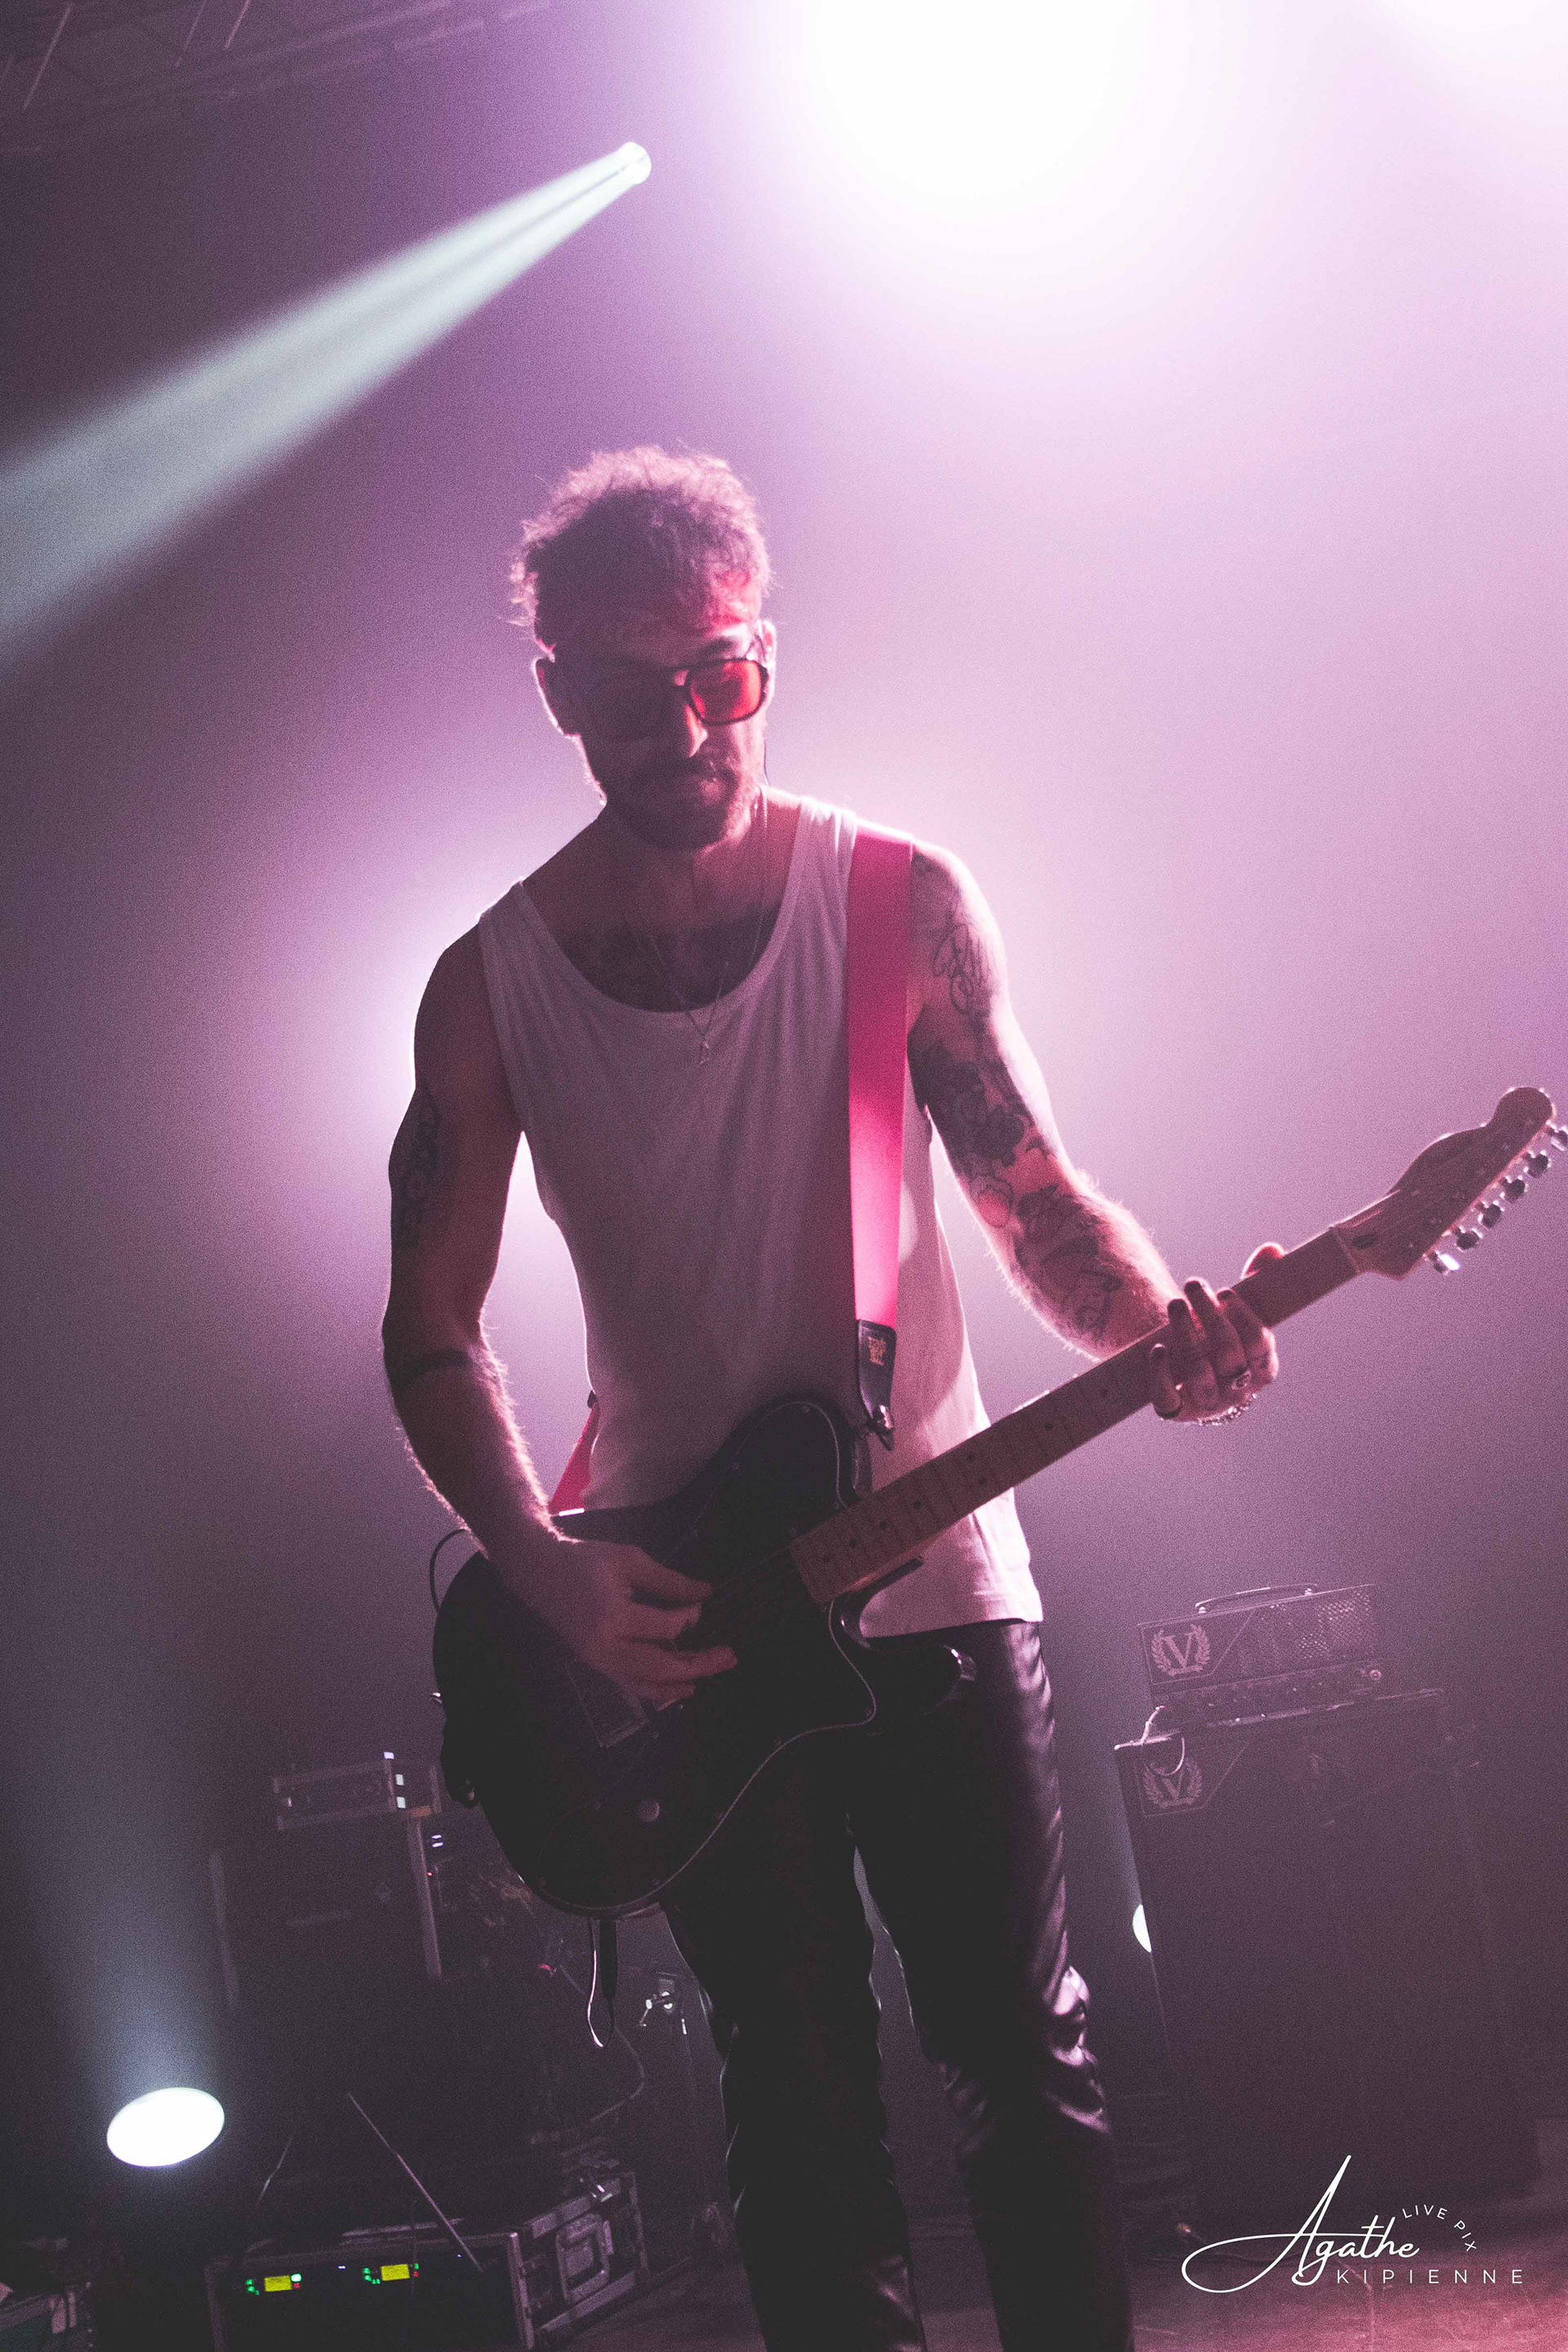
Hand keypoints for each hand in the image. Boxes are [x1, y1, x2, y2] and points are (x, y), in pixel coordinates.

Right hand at [516, 1533, 736, 1702]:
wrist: (541, 1573)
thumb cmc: (585, 1560)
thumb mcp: (629, 1560)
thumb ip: (668, 1580)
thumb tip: (705, 1592)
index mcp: (613, 1617)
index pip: (664, 1628)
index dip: (688, 1618)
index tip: (700, 1605)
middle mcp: (605, 1647)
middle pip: (659, 1667)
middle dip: (698, 1664)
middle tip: (729, 1656)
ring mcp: (599, 1661)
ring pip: (645, 1683)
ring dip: (681, 1681)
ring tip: (711, 1674)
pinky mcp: (597, 1665)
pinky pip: (631, 1685)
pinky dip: (657, 1689)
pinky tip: (680, 1687)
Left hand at [1149, 1245, 1282, 1424]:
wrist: (1187, 1369)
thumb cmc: (1220, 1335)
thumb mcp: (1239, 1312)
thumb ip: (1257, 1283)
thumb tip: (1272, 1249)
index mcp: (1262, 1369)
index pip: (1260, 1346)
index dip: (1244, 1319)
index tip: (1225, 1292)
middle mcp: (1238, 1390)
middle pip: (1228, 1354)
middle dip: (1209, 1316)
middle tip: (1192, 1284)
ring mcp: (1208, 1403)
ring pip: (1199, 1372)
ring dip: (1186, 1334)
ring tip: (1175, 1304)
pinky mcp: (1177, 1410)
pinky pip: (1168, 1397)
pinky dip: (1161, 1372)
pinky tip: (1157, 1349)